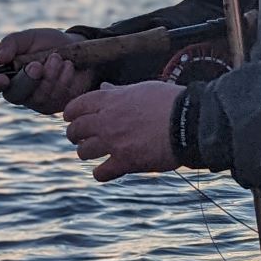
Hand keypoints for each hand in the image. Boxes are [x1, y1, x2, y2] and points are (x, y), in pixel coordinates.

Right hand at [0, 28, 93, 113]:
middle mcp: (20, 92)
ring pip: (40, 96)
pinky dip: (64, 78)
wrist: (77, 48)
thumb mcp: (29, 38)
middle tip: (37, 65)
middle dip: (28, 79)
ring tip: (57, 57)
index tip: (2, 78)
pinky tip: (68, 66)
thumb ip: (11, 44)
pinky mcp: (57, 105)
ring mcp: (39, 102)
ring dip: (50, 73)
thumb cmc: (47, 43)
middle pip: (17, 94)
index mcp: (8, 75)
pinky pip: (58, 97)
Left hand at [62, 81, 181, 181]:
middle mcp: (106, 121)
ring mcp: (114, 142)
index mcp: (109, 100)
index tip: (71, 119)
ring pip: (83, 152)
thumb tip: (104, 88)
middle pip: (74, 131)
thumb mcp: (141, 89)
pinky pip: (100, 173)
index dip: (70, 114)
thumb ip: (118, 92)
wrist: (189, 121)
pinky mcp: (125, 162)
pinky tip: (108, 170)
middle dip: (75, 135)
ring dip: (86, 153)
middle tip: (80, 139)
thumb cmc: (169, 102)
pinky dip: (101, 173)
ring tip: (94, 154)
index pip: (76, 107)